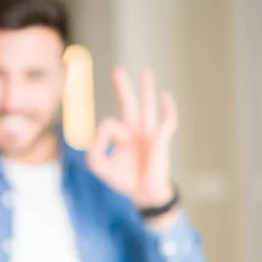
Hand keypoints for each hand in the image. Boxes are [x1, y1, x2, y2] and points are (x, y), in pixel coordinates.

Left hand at [87, 66, 177, 209]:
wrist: (143, 192)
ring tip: (146, 71)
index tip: (107, 152)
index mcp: (121, 135)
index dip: (104, 137)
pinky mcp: (161, 140)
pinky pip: (166, 121)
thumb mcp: (99, 165)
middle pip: (128, 103)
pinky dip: (167, 108)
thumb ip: (94, 149)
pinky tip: (165, 95)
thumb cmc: (123, 178)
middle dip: (122, 86)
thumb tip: (103, 131)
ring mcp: (149, 133)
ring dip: (146, 88)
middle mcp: (135, 130)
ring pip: (147, 106)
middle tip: (116, 69)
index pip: (108, 124)